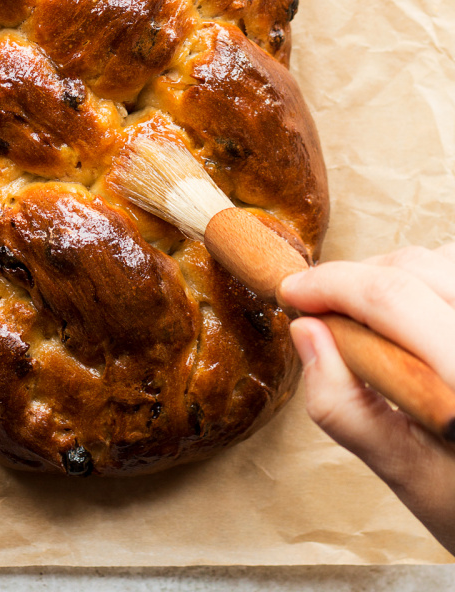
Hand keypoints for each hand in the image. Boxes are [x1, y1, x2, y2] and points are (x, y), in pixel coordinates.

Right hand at [279, 243, 454, 555]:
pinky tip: (411, 314)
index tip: (293, 293)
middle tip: (317, 304)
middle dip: (353, 277)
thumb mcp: (408, 473)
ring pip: (439, 258)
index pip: (392, 298)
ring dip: (391, 275)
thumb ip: (347, 407)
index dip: (332, 285)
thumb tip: (305, 334)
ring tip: (364, 314)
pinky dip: (425, 278)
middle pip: (414, 267)